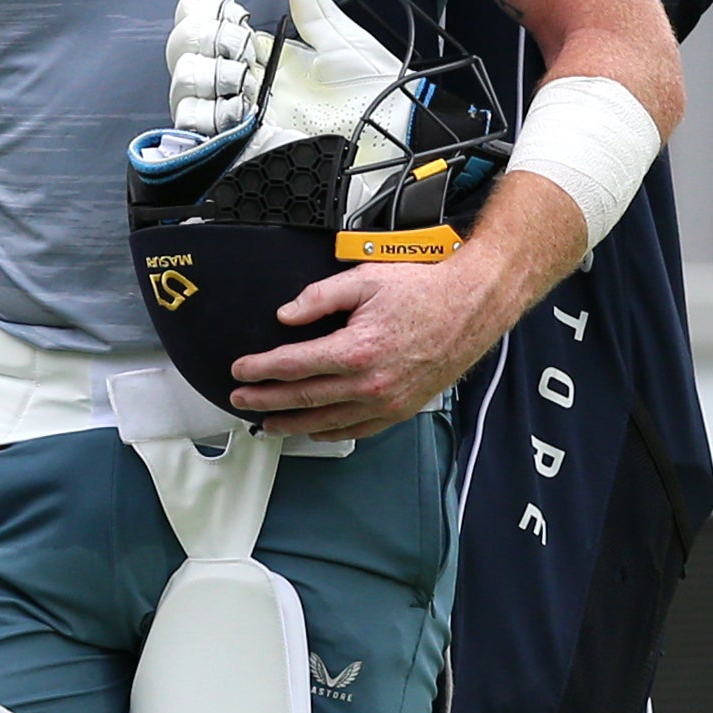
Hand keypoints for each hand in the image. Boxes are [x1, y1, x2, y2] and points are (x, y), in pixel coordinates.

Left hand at [230, 174, 585, 439]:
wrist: (472, 307)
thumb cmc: (425, 291)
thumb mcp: (366, 280)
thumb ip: (320, 297)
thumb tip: (286, 316)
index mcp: (357, 349)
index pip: (293, 365)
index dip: (261, 369)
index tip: (240, 369)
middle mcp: (369, 383)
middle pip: (303, 397)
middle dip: (265, 399)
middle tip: (240, 399)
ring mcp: (386, 401)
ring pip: (326, 420)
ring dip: (291, 423)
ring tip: (266, 423)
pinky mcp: (400, 409)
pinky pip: (357, 429)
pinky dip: (330, 432)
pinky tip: (312, 430)